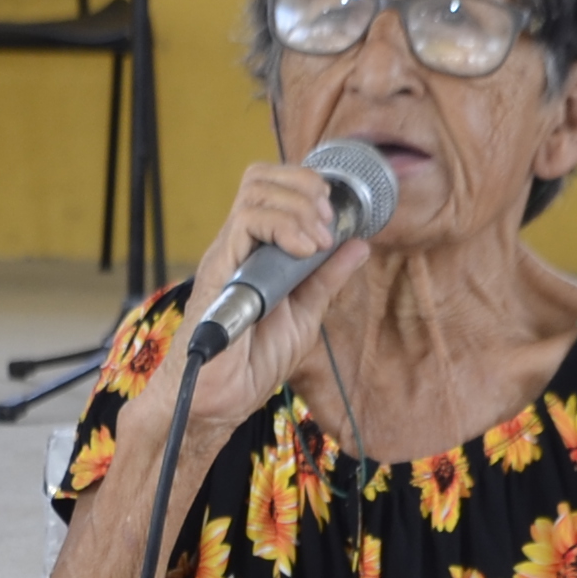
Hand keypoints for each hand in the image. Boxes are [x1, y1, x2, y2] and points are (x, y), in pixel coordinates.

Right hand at [177, 161, 376, 418]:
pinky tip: (303, 251)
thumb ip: (328, 277)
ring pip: (254, 192)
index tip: (334, 213)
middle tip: (328, 220)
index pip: (271, 187)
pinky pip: (245, 224)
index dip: (305, 184)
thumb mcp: (306, 313)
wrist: (222, 400)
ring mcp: (226, 255)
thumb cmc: (253, 361)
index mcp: (256, 250)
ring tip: (319, 240)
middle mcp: (238, 245)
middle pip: (260, 177)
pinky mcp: (218, 270)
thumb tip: (358, 244)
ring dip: (298, 206)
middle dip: (304, 186)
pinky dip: (282, 227)